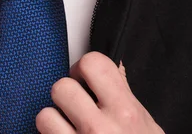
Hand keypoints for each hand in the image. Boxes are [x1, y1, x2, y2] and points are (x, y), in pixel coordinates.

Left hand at [36, 52, 163, 132]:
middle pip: (61, 87)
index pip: (93, 63)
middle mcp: (101, 129)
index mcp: (125, 112)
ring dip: (53, 123)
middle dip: (66, 96)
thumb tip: (105, 70)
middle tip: (75, 107)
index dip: (84, 69)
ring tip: (68, 132)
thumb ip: (124, 98)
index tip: (85, 80)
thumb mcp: (147, 127)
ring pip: (44, 115)